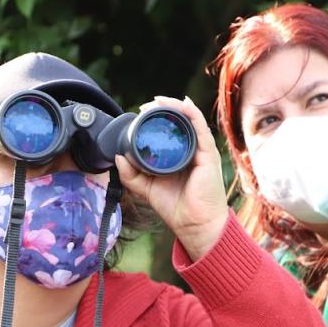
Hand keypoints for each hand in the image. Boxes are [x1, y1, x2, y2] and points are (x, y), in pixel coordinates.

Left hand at [114, 95, 228, 260]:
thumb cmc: (176, 208)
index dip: (155, 119)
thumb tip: (118, 156)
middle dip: (162, 109)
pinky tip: (181, 104)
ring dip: (174, 106)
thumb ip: (131, 175)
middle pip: (179, 122)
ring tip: (157, 102)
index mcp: (179, 157)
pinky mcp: (208, 154)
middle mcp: (192, 151)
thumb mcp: (146, 189)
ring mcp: (202, 151)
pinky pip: (200, 127)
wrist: (194, 224)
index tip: (139, 114)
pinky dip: (191, 113)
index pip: (169, 131)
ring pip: (189, 120)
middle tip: (144, 107)